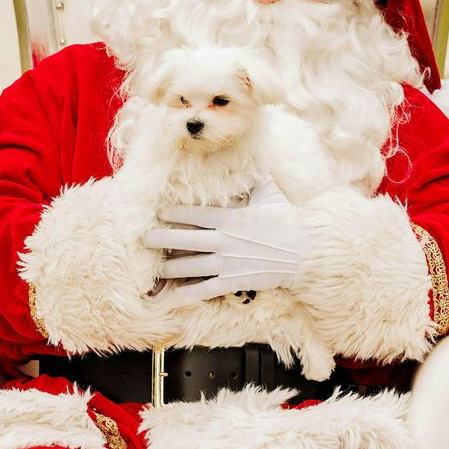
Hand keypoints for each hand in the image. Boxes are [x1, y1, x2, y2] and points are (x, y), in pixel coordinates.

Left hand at [143, 177, 305, 300]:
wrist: (304, 252)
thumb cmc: (286, 220)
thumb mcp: (269, 192)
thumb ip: (251, 175)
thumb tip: (243, 154)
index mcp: (231, 218)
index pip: (195, 214)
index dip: (174, 213)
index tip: (159, 212)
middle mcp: (226, 241)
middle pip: (186, 239)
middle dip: (163, 238)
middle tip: (145, 238)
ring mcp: (229, 263)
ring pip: (192, 266)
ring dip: (170, 267)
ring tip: (155, 267)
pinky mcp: (235, 282)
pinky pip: (207, 288)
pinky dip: (189, 293)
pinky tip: (174, 295)